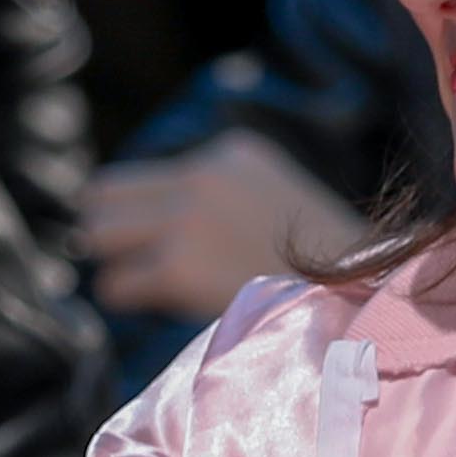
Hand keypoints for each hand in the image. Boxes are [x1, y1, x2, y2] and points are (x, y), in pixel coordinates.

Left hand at [77, 135, 354, 323]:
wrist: (359, 293)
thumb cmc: (320, 259)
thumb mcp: (273, 196)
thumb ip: (219, 193)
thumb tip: (152, 220)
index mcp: (228, 153)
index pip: (141, 177)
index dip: (136, 213)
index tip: (148, 239)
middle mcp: (201, 177)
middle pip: (101, 196)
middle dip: (110, 231)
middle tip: (131, 260)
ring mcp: (186, 221)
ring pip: (97, 234)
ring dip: (114, 261)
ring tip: (144, 282)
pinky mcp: (178, 266)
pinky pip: (115, 284)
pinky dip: (127, 297)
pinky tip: (156, 303)